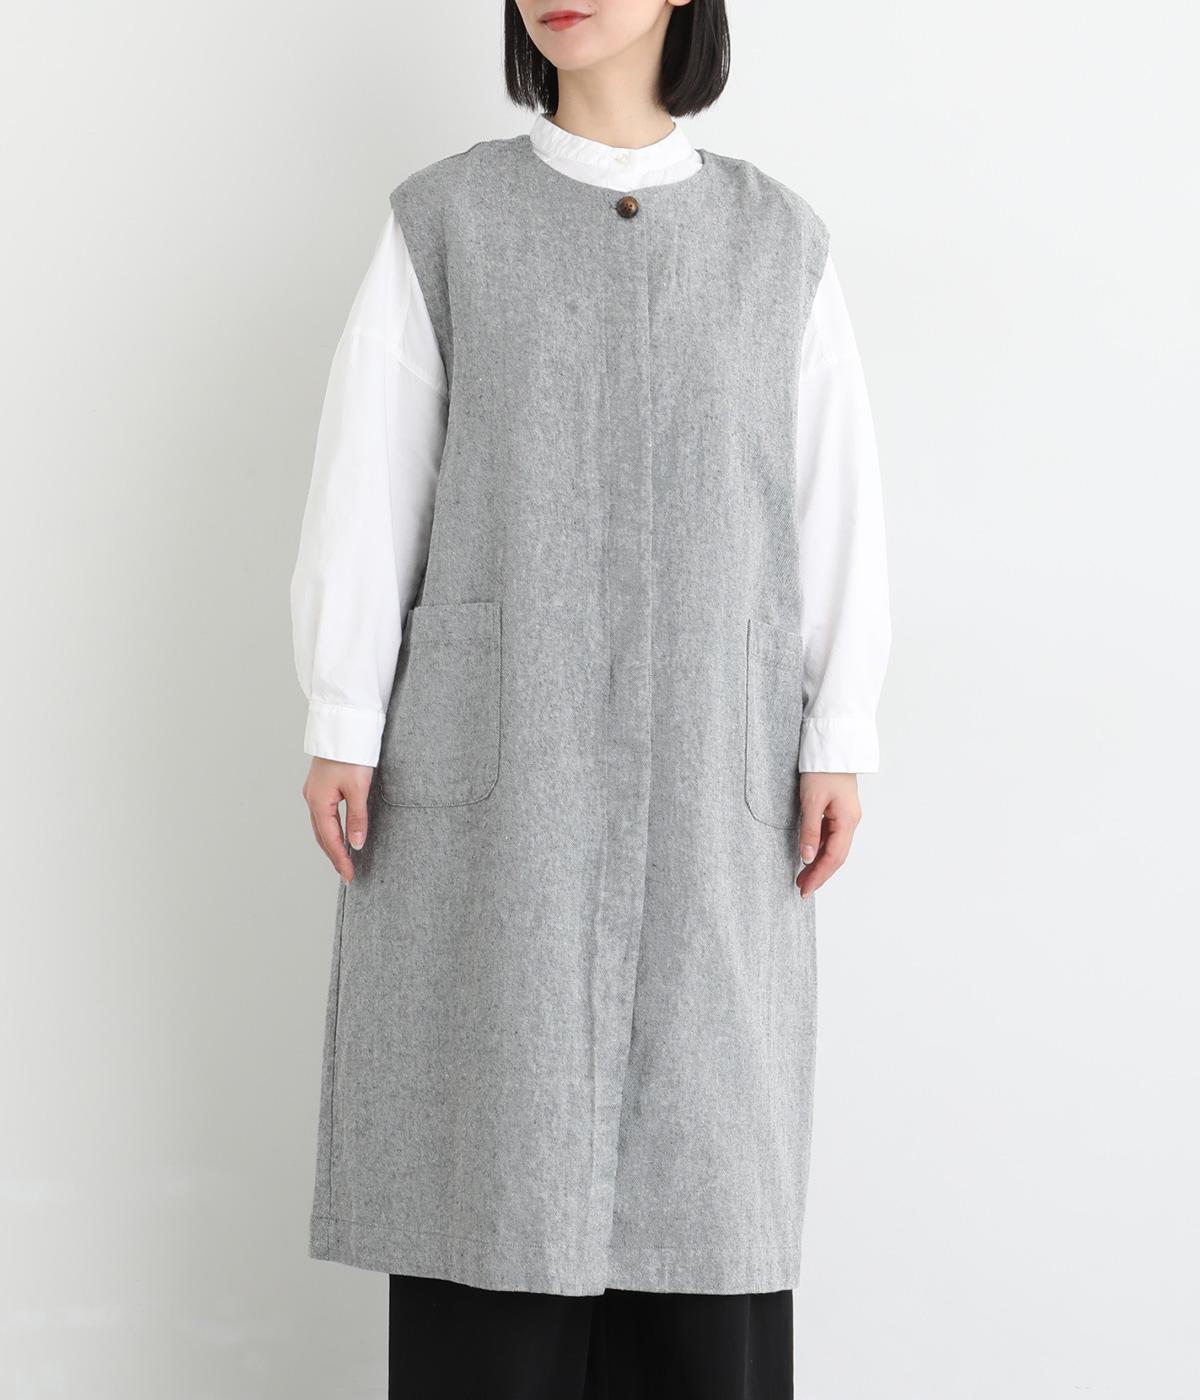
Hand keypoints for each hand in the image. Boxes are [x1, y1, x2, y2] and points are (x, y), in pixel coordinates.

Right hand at [302, 757, 374, 881]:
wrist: (344, 726)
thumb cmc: (351, 754)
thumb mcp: (358, 788)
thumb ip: (357, 818)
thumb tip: (356, 844)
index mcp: (319, 802)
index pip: (330, 839)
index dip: (340, 859)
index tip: (350, 875)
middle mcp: (312, 798)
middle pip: (322, 835)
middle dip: (334, 855)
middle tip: (347, 873)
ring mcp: (314, 791)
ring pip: (321, 825)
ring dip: (331, 843)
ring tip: (343, 859)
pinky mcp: (320, 784)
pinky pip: (323, 814)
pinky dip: (330, 828)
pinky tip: (339, 833)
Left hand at [796, 773, 861, 896]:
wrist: (832, 747)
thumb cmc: (823, 769)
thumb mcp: (811, 801)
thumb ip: (809, 831)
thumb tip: (807, 857)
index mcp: (847, 820)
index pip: (834, 857)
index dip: (819, 875)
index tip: (805, 889)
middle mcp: (850, 821)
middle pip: (836, 856)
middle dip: (819, 874)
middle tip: (802, 889)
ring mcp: (846, 817)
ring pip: (834, 847)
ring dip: (819, 863)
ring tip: (802, 877)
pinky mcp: (838, 811)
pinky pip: (830, 836)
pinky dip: (819, 849)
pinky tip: (809, 856)